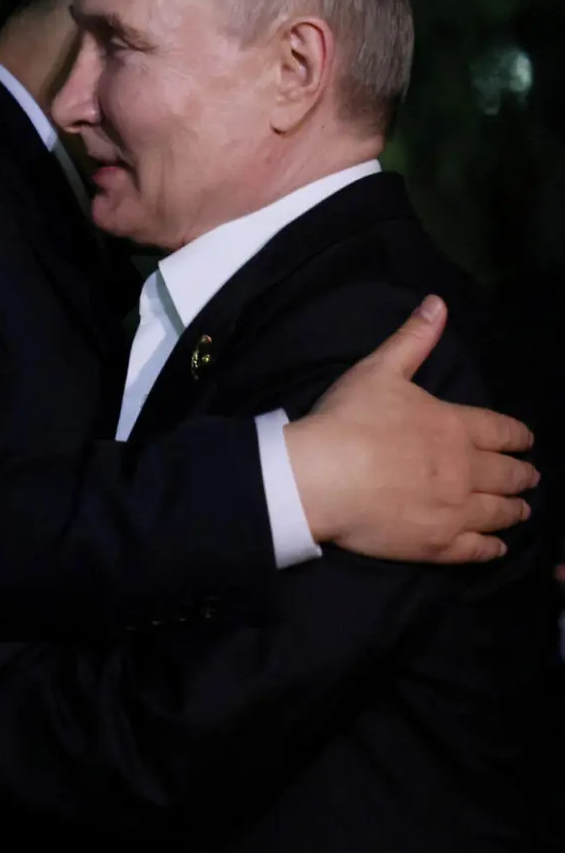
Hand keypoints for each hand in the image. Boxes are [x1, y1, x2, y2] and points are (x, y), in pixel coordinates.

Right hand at [285, 295, 537, 564]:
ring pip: (497, 512)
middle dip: (521, 474)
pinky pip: (475, 549)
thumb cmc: (349, 420)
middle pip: (505, 473)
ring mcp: (454, 510)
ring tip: (521, 511)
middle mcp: (464, 469)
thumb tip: (438, 302)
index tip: (526, 441)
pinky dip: (492, 548)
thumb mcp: (379, 369)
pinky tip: (498, 548)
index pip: (499, 430)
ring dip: (513, 510)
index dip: (517, 435)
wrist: (323, 475)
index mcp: (453, 426)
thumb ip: (413, 339)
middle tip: (530, 477)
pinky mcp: (437, 544)